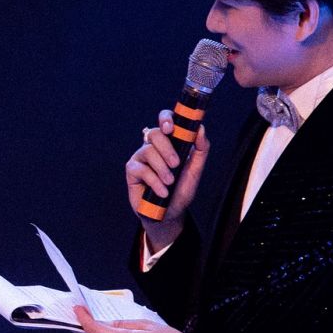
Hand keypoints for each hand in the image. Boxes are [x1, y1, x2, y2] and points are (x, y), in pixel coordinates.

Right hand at [127, 110, 208, 248]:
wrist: (170, 212)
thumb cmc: (181, 190)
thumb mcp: (196, 170)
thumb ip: (201, 149)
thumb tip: (200, 129)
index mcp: (169, 142)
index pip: (165, 121)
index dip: (165, 119)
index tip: (171, 128)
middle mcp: (153, 146)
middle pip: (154, 134)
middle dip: (166, 148)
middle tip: (176, 163)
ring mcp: (140, 157)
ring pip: (148, 151)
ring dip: (162, 168)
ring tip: (170, 182)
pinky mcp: (132, 171)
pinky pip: (142, 169)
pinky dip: (154, 181)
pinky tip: (162, 191)